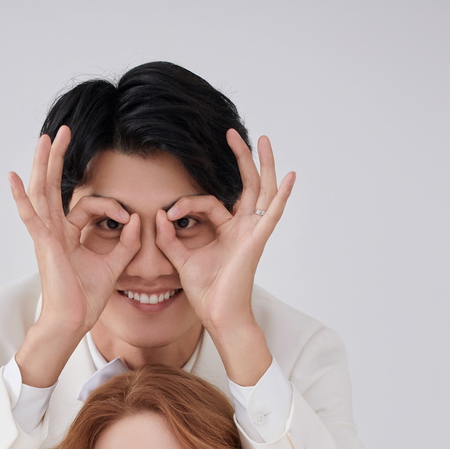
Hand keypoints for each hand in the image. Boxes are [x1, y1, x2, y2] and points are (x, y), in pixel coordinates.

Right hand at [9, 127, 139, 342]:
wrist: (73, 322)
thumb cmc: (86, 300)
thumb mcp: (114, 266)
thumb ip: (127, 243)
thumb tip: (138, 218)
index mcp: (69, 236)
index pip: (87, 206)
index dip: (111, 207)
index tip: (128, 219)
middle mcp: (55, 232)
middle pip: (52, 187)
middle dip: (57, 158)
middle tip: (61, 132)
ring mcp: (47, 237)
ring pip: (42, 193)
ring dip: (43, 164)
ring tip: (44, 139)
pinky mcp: (45, 245)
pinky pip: (31, 217)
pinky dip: (22, 197)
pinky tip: (14, 177)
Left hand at [154, 132, 294, 340]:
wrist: (218, 316)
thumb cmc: (206, 293)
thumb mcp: (181, 260)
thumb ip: (169, 239)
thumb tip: (159, 215)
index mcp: (228, 231)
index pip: (208, 203)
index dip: (186, 204)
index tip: (168, 213)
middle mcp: (243, 228)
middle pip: (247, 185)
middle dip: (241, 158)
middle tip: (232, 133)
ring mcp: (253, 232)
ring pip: (263, 191)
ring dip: (263, 164)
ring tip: (263, 140)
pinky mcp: (257, 240)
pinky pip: (273, 214)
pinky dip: (283, 195)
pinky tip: (290, 176)